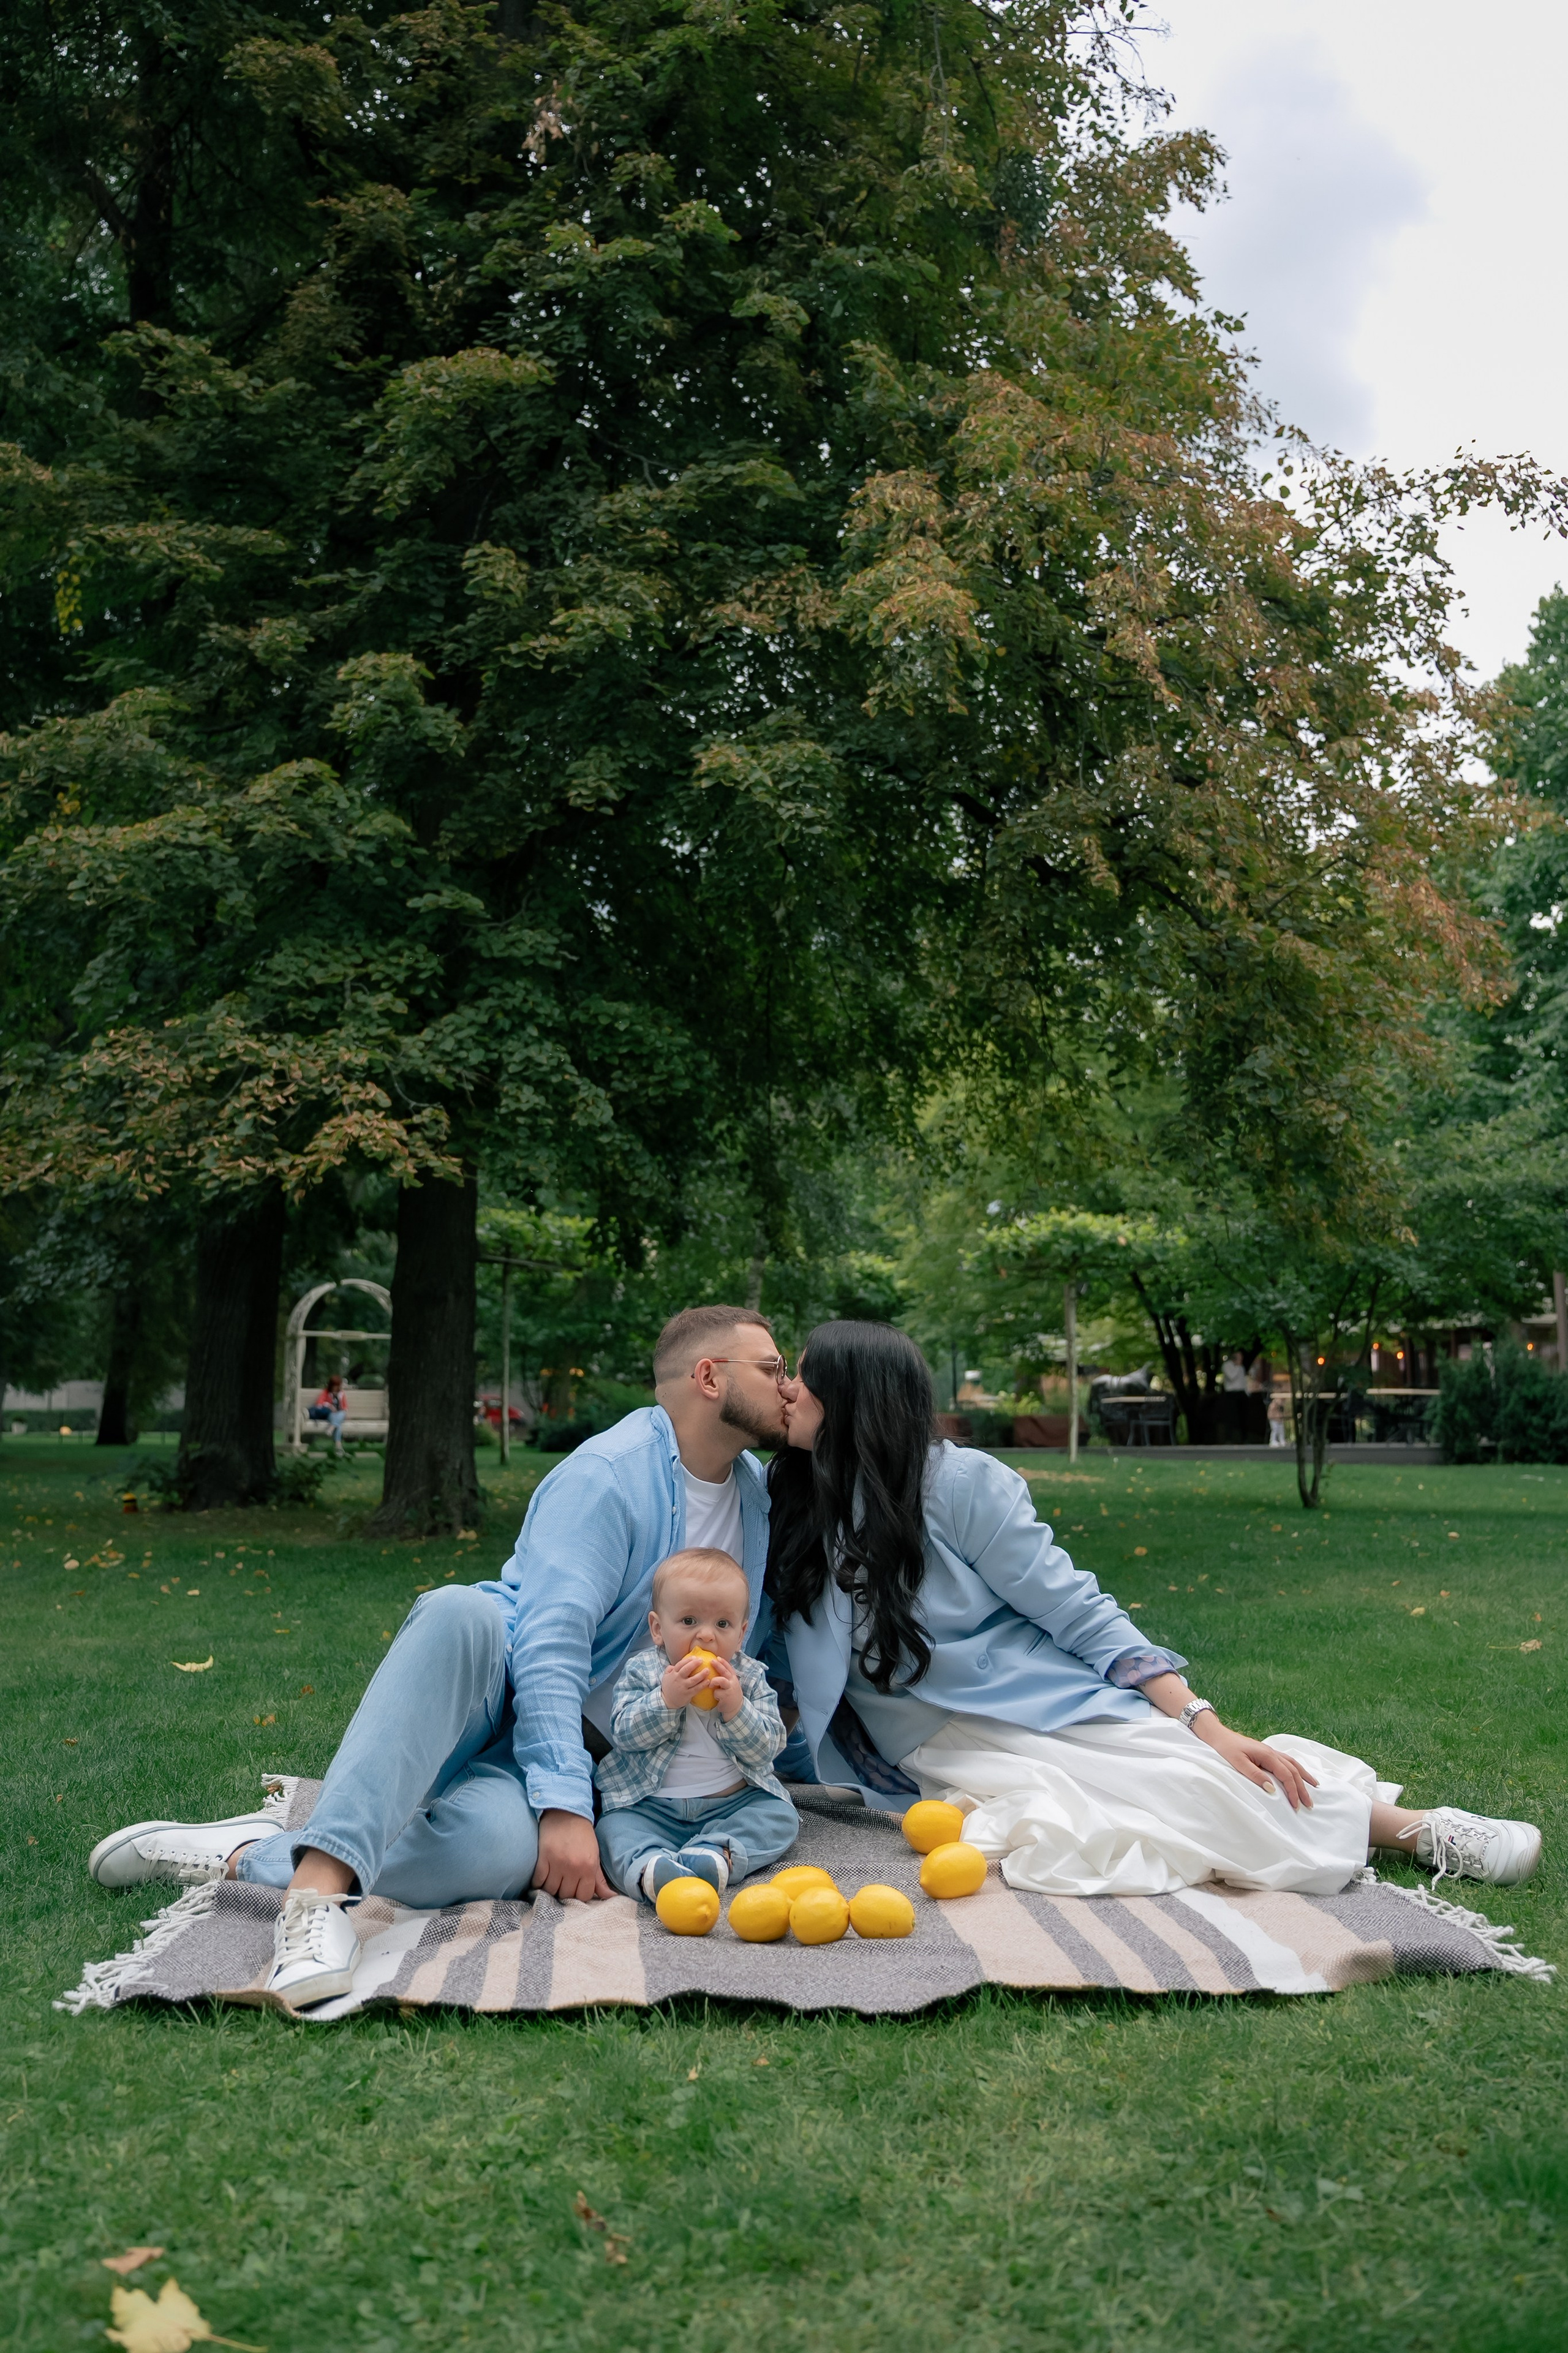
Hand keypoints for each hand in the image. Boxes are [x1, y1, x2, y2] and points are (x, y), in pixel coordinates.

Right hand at [533, 1808, 612, 1899]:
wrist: (566, 1813)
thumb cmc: (583, 1835)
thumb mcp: (595, 1856)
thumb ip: (600, 1880)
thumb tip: (611, 1896)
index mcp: (589, 1867)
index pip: (584, 1896)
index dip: (579, 1894)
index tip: (576, 1888)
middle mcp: (573, 1867)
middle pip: (566, 1895)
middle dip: (565, 1892)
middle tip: (564, 1884)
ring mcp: (557, 1863)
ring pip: (551, 1890)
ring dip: (551, 1889)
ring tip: (553, 1881)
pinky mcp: (543, 1858)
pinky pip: (538, 1881)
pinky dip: (538, 1883)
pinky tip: (542, 1878)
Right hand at [660, 1652, 710, 1709]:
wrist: (667, 1702)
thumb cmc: (668, 1688)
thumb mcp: (665, 1677)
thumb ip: (669, 1669)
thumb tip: (674, 1664)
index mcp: (673, 1674)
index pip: (680, 1664)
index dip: (687, 1660)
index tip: (694, 1657)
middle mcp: (678, 1679)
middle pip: (686, 1670)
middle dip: (694, 1664)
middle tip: (701, 1660)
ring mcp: (683, 1687)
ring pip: (693, 1680)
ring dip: (701, 1674)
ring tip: (707, 1670)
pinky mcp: (687, 1694)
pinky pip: (696, 1689)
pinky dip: (702, 1685)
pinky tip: (707, 1681)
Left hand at [706, 1653, 742, 1719]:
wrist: (736, 1707)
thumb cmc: (730, 1694)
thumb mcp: (730, 1684)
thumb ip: (725, 1678)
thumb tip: (715, 1670)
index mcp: (733, 1678)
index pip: (729, 1667)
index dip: (723, 1662)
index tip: (717, 1657)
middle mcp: (732, 1682)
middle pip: (725, 1671)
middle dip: (718, 1665)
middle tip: (711, 1661)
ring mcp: (730, 1688)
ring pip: (721, 1680)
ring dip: (714, 1681)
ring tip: (711, 1684)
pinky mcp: (726, 1696)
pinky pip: (716, 1692)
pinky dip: (715, 1694)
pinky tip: (717, 1698)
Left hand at [1194, 1718, 1317, 1810]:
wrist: (1219, 1735)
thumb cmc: (1227, 1749)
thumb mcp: (1238, 1763)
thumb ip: (1255, 1775)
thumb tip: (1272, 1789)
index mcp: (1267, 1755)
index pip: (1286, 1775)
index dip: (1293, 1791)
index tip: (1296, 1806)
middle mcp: (1272, 1752)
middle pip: (1293, 1771)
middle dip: (1302, 1788)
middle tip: (1309, 1804)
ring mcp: (1270, 1751)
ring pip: (1293, 1764)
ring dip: (1304, 1776)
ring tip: (1314, 1786)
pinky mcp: (1267, 1752)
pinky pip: (1287, 1760)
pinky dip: (1296, 1768)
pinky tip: (1299, 1772)